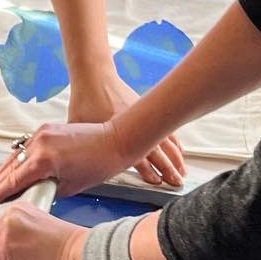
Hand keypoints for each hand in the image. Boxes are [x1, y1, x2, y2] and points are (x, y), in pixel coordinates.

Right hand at [0, 121, 121, 204]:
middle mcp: (38, 144)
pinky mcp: (46, 128)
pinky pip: (26, 147)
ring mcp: (41, 133)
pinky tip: (14, 169)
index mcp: (43, 161)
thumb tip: (33, 195)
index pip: (13, 181)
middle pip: (9, 167)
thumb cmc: (99, 165)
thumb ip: (47, 190)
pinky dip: (18, 159)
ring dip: (5, 171)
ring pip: (15, 156)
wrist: (116, 140)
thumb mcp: (71, 186)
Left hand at [68, 68, 185, 188]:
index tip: (157, 182)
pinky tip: (179, 151)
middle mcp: (134, 127)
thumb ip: (82, 148)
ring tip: (183, 170)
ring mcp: (142, 118)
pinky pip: (165, 128)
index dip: (148, 171)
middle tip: (176, 182)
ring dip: (175, 157)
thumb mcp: (78, 128)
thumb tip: (77, 165)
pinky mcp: (145, 111)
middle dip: (168, 168)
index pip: (138, 157)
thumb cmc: (85, 102)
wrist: (95, 78)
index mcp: (118, 135)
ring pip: (165, 141)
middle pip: (157, 152)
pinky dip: (174, 141)